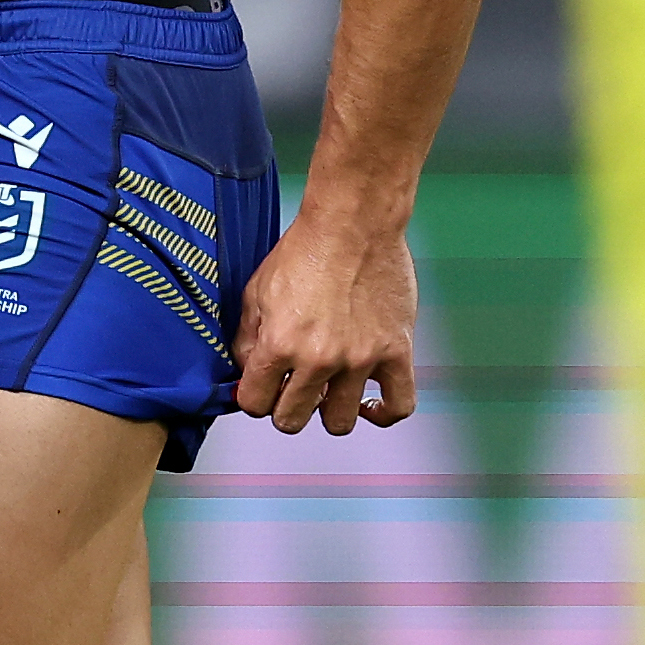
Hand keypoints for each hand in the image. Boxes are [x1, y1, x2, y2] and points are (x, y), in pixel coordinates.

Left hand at [232, 208, 417, 435]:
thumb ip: (246, 338)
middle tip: (292, 390)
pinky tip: (368, 404)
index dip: (255, 399)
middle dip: (286, 408)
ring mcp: (360, 359)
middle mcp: (318, 359)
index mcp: (279, 344)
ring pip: (339, 422)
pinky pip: (398, 405)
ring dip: (329, 411)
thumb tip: (246, 371)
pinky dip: (383, 413)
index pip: (255, 404)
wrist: (353, 223)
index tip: (263, 390)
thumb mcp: (256, 291)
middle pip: (292, 420)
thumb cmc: (305, 249)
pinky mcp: (396, 352)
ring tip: (329, 392)